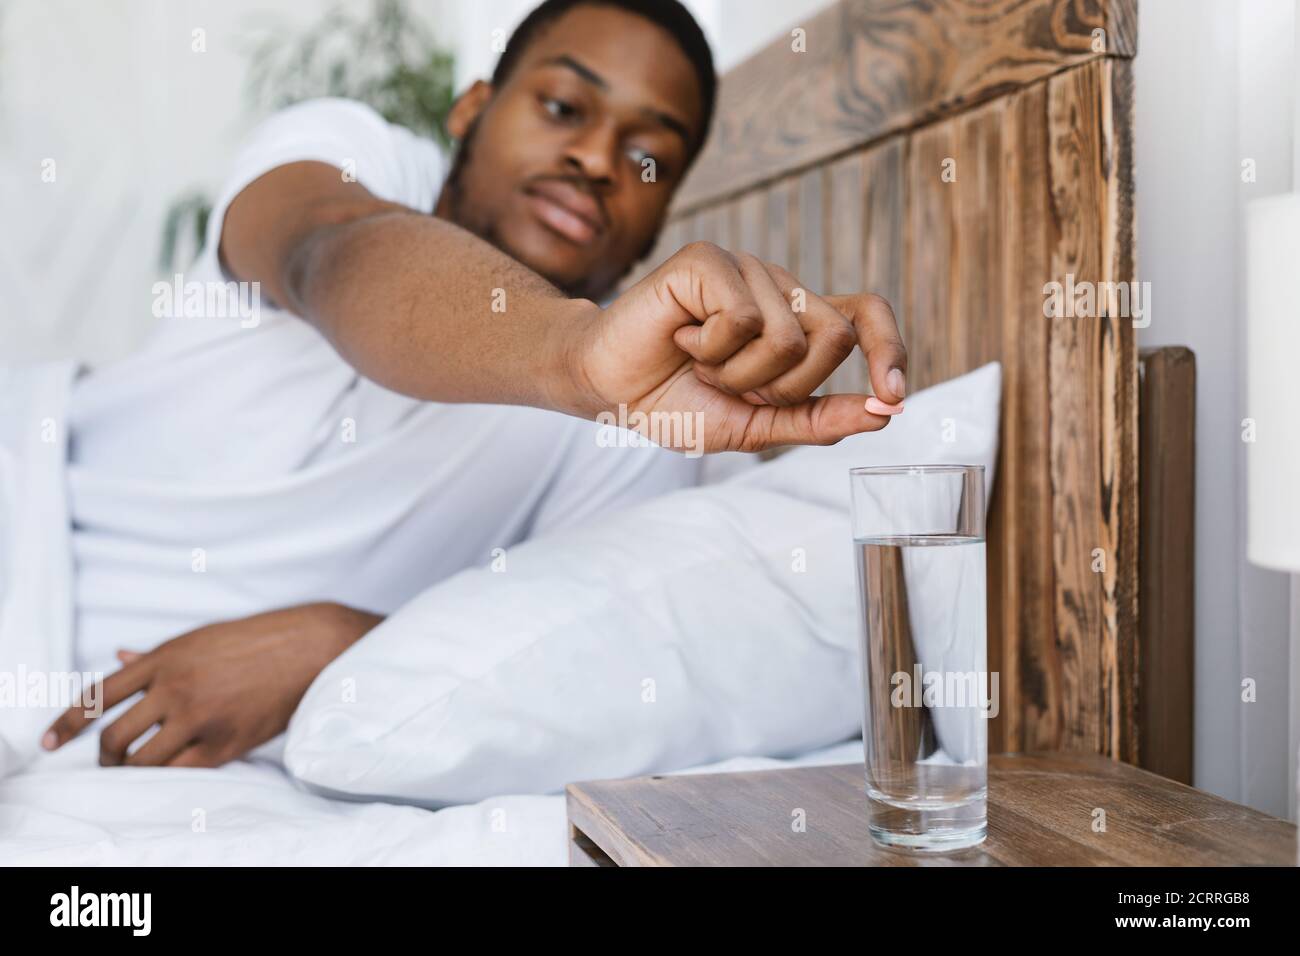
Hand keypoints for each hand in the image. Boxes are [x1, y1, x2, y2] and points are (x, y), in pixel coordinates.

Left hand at [42, 603, 382, 767]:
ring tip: (140, 768)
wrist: (308, 648)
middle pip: (114, 736)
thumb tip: (120, 655)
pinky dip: (169, 774)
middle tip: (111, 761)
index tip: (51, 743)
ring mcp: (200, 717)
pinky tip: (173, 768)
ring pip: (144, 761)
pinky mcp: (226, 742)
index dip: (67, 723)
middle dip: (106, 757)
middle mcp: (176, 688)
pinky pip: (180, 771)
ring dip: (134, 770)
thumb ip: (157, 656)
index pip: (98, 695)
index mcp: (165, 658)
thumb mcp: (200, 638)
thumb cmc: (255, 640)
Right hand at [569, 241, 906, 452]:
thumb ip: (816, 420)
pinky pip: (743, 316)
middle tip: (735, 387)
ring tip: (700, 363)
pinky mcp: (709, 260)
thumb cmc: (676, 402)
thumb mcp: (754, 426)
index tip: (892, 396)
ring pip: (787, 335)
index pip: (867, 316)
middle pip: (835, 336)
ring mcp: (747, 268)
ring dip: (737, 373)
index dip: (891, 350)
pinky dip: (711, 347)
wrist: (608, 389)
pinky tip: (682, 337)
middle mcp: (780, 289)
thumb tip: (882, 413)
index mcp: (797, 323)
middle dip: (786, 386)